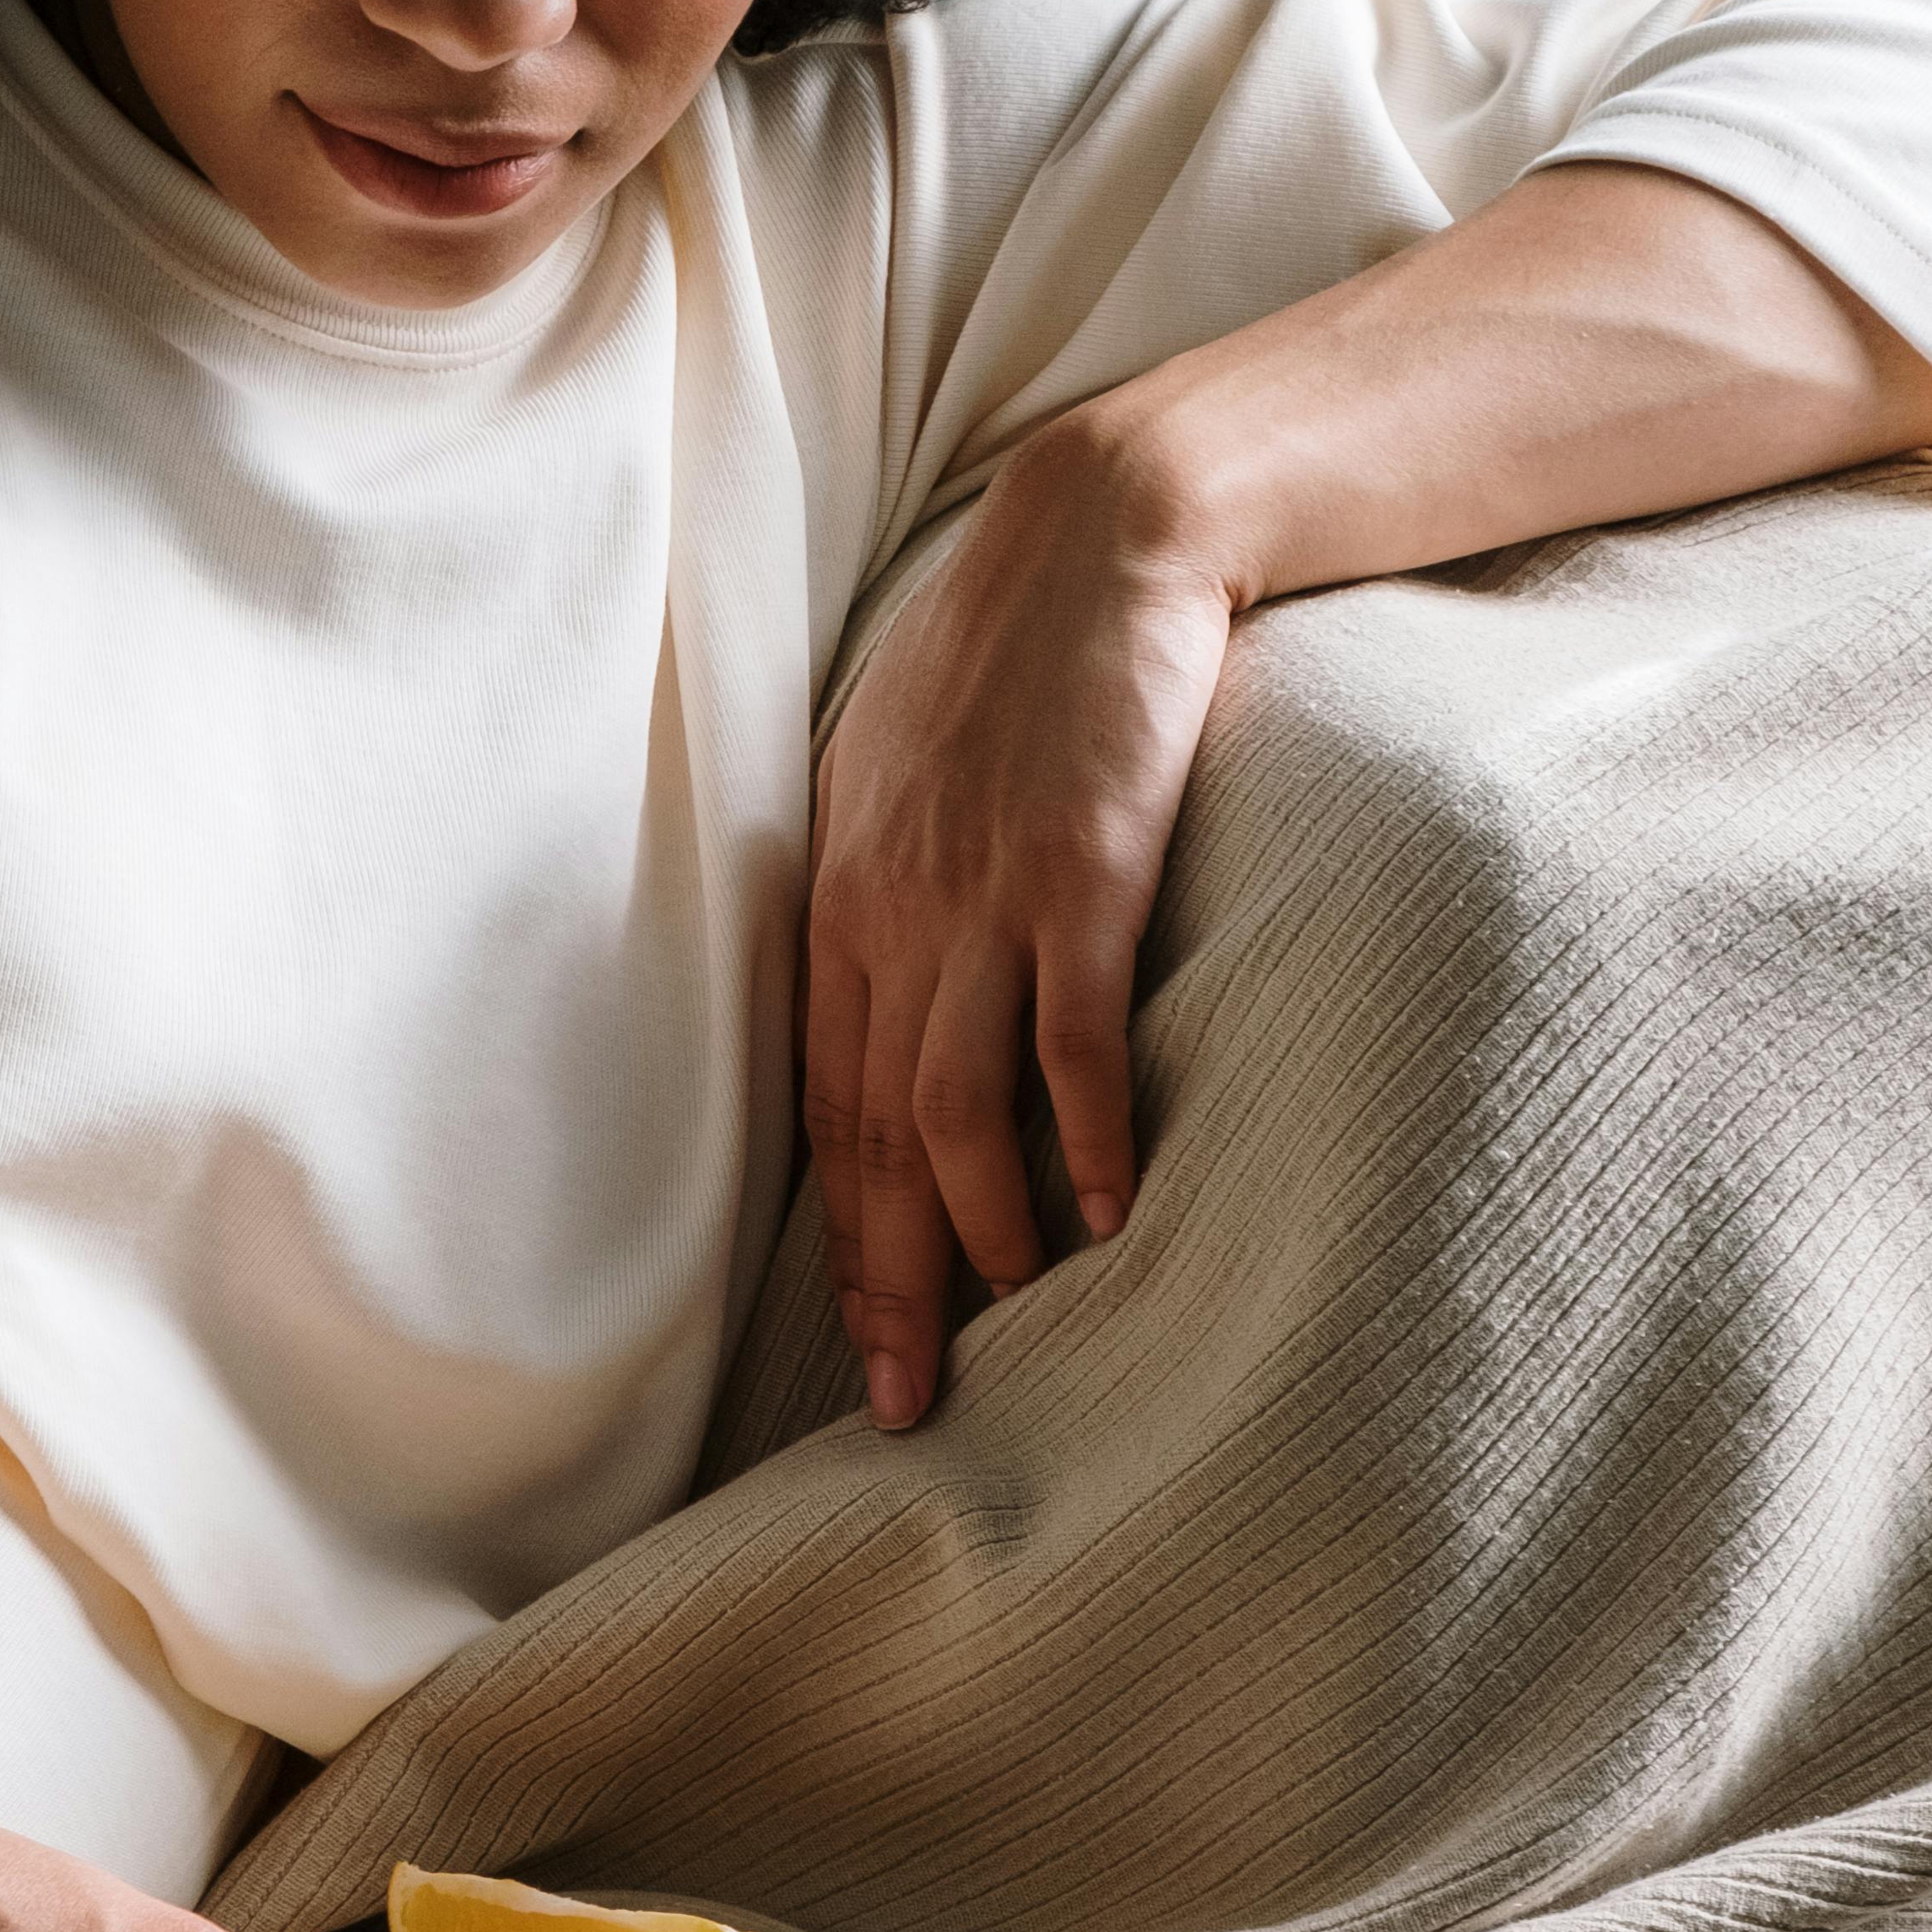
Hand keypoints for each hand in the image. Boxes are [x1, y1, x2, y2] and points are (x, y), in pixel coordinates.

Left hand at [800, 157, 1931, 1435]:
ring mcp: (978, 892)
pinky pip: (1068, 1033)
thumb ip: (898, 898)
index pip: (825, 1103)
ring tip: (1015, 1329)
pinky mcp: (1078, 865)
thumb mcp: (908, 779)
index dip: (842, 1236)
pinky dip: (1079, 1136)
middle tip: (909, 1405)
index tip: (866, 1348)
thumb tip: (905, 1015)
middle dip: (889, 1280)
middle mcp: (889, 908)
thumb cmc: (1015, 659)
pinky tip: (1103, 1217)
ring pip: (957, 1106)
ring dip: (984, 1233)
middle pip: (875, 1134)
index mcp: (845, 894)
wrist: (1106, 527)